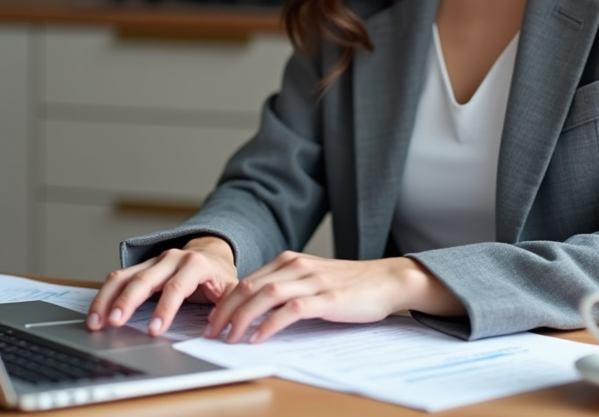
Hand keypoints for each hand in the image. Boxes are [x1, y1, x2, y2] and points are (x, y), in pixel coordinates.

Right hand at [86, 236, 237, 335]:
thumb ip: (229, 306)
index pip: (177, 287)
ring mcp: (153, 261)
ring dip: (107, 298)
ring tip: (96, 321)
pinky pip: (118, 278)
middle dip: (127, 302)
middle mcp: (171, 258)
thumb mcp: (230, 288)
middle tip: (115, 323)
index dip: (165, 309)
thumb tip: (222, 327)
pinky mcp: (140, 267)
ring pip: (124, 276)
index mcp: (195, 264)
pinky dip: (105, 295)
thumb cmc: (218, 275)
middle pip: (144, 279)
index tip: (155, 330)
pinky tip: (96, 312)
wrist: (210, 251)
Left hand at [204, 252, 464, 343]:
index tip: (212, 320)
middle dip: (225, 310)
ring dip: (241, 317)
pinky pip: (290, 310)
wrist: (387, 280)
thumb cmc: (349, 285)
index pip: (246, 280)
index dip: (225, 301)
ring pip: (264, 296)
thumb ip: (286, 288)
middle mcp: (296, 266)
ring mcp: (311, 281)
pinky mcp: (326, 297)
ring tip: (229, 337)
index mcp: (289, 261)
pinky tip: (259, 337)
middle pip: (248, 287)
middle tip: (211, 331)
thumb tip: (255, 310)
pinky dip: (270, 324)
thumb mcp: (311, 280)